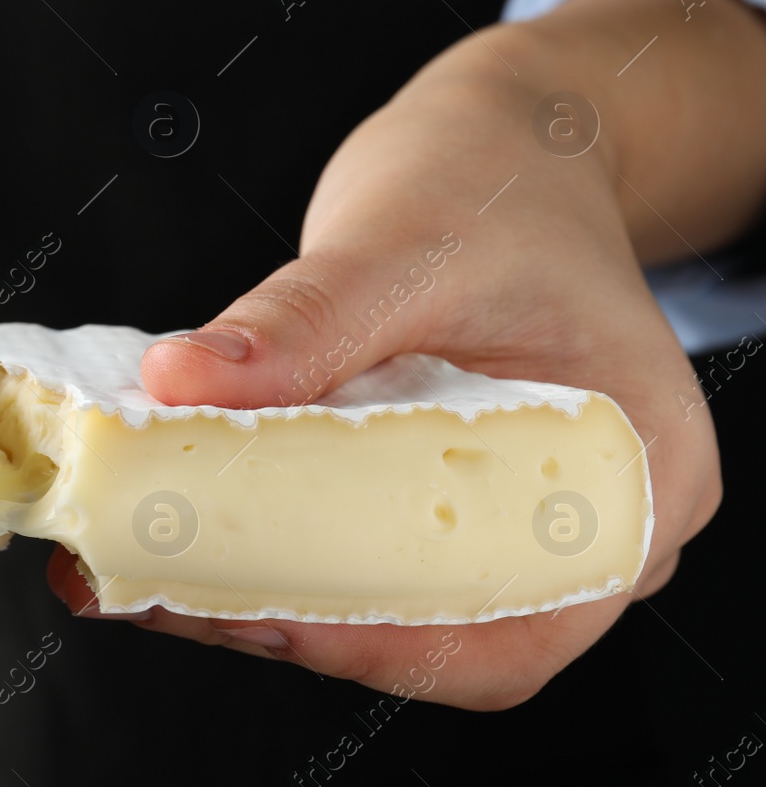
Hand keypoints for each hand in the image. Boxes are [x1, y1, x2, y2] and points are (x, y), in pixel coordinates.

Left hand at [49, 0, 765, 708]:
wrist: (509, 141)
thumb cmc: (497, 182)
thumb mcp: (402, 241)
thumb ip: (300, 321)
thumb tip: (181, 383)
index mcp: (640, 474)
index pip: (516, 626)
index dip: (381, 644)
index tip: (259, 616)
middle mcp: (589, 520)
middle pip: (444, 630)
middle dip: (296, 623)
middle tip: (166, 593)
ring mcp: (515, 512)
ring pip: (393, 600)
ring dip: (266, 590)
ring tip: (147, 568)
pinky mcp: (443, 492)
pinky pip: (363, 545)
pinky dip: (273, 544)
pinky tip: (181, 527)